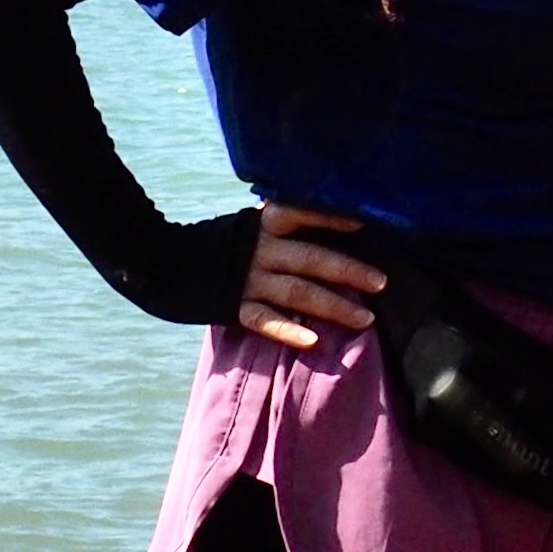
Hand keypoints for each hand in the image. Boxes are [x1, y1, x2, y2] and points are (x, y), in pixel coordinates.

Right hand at [239, 202, 384, 350]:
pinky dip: (288, 331)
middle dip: (348, 271)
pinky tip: (313, 340)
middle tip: (382, 283)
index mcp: (264, 224)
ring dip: (333, 306)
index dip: (329, 218)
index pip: (299, 212)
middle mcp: (258, 250)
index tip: (362, 224)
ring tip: (365, 319)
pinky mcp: (234, 307)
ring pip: (296, 293)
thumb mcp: (251, 222)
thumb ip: (283, 221)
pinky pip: (264, 320)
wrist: (170, 263)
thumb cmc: (227, 242)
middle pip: (309, 259)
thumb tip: (328, 211)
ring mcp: (247, 280)